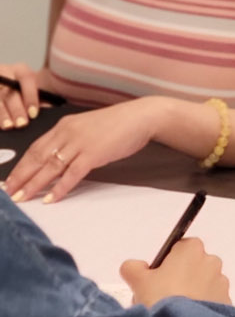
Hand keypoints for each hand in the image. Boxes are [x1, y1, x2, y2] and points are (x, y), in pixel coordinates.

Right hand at [0, 63, 42, 128]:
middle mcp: (5, 73)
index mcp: (20, 70)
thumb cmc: (26, 92)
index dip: (30, 96)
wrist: (9, 86)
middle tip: (21, 124)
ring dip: (2, 113)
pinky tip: (0, 125)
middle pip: (10, 91)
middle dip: (16, 109)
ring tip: (8, 126)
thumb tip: (49, 109)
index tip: (33, 114)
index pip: (26, 78)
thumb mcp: (35, 89)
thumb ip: (43, 98)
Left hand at [4, 98, 160, 202]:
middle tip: (7, 193)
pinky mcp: (93, 154)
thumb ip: (70, 141)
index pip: (35, 148)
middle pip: (37, 157)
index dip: (20, 165)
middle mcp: (67, 133)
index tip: (9, 179)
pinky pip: (72, 174)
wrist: (139, 117)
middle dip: (20, 177)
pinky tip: (51, 198)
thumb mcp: (87, 129)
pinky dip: (60, 188)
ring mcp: (80, 143)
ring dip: (34, 184)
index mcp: (64, 126)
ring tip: (22, 198)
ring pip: (50, 167)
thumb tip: (57, 160)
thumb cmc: (117, 124)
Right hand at [121, 237, 231, 306]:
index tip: (157, 278)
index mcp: (192, 249)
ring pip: (203, 285)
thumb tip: (135, 267)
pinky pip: (212, 303)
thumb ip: (133, 267)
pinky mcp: (228, 304)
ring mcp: (222, 284)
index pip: (180, 248)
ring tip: (174, 313)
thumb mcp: (137, 280)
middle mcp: (211, 262)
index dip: (167, 263)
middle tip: (162, 297)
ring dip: (192, 295)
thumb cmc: (161, 299)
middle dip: (180, 278)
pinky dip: (201, 309)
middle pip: (192, 267)